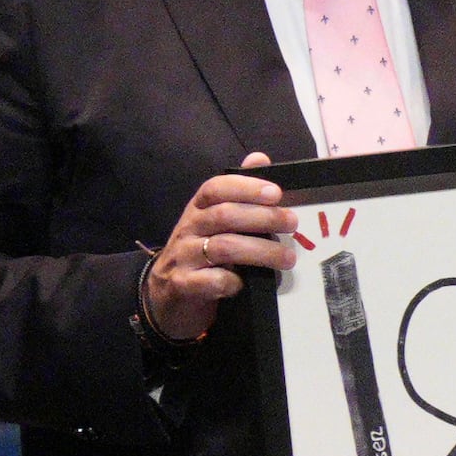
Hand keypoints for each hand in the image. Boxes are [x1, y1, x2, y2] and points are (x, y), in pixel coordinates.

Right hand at [139, 153, 297, 344]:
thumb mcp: (215, 223)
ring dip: (260, 251)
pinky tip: (246, 284)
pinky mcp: (182, 286)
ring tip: (287, 258)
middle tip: (292, 223)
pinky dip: (232, 282)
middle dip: (262, 217)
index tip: (276, 193)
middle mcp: (188, 229)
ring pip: (223, 248)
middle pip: (224, 216)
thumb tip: (259, 158)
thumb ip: (237, 194)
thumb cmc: (199, 255)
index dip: (246, 187)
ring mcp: (183, 257)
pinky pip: (210, 281)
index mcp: (197, 210)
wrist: (163, 297)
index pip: (215, 188)